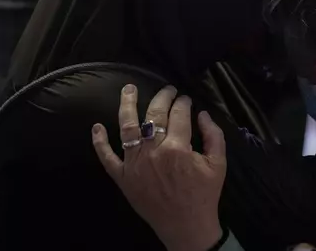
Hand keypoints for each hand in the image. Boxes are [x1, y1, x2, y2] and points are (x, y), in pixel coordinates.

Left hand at [92, 85, 226, 250]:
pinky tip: (96, 126)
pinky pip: (106, 157)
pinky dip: (99, 142)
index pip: (179, 114)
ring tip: (128, 89)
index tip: (186, 98)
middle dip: (162, 96)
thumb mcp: (218, 164)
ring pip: (127, 127)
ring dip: (127, 104)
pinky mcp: (122, 177)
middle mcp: (153, 152)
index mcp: (178, 148)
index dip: (183, 102)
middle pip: (154, 114)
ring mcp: (134, 164)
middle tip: (167, 89)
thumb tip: (203, 114)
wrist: (186, 226)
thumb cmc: (204, 194)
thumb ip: (214, 135)